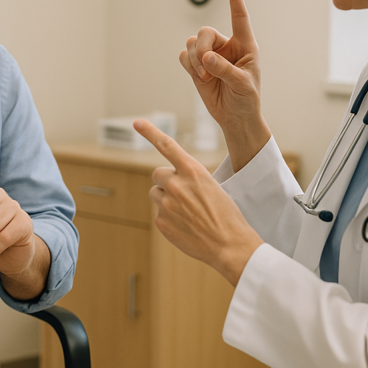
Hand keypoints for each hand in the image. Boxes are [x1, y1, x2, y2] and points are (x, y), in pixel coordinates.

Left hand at [134, 118, 263, 286]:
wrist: (230, 245)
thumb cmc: (226, 214)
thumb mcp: (213, 186)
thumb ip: (190, 179)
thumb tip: (171, 181)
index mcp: (193, 171)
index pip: (167, 145)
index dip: (150, 132)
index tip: (137, 122)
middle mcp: (177, 184)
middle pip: (158, 174)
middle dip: (166, 181)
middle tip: (182, 194)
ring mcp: (167, 204)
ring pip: (156, 194)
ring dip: (166, 199)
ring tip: (187, 212)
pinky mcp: (161, 222)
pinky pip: (159, 214)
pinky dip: (169, 218)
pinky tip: (186, 226)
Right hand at [180, 0, 269, 168]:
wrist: (235, 117)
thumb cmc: (246, 99)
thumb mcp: (242, 85)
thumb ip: (225, 70)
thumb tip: (206, 58)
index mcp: (245, 45)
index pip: (239, 18)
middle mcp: (226, 46)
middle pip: (205, 32)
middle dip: (201, 48)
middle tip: (205, 66)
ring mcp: (210, 55)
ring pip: (192, 43)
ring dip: (194, 60)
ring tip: (205, 77)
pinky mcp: (197, 66)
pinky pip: (184, 56)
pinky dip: (188, 65)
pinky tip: (200, 78)